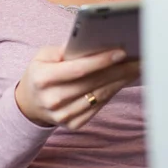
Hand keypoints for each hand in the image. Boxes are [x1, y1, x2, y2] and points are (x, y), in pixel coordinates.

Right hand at [15, 46, 139, 129]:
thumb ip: (65, 49)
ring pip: (99, 96)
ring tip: (135, 67)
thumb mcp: (43, 56)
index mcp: (43, 78)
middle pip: (93, 83)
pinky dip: (113, 92)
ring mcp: (63, 115)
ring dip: (120, 81)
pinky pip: (98, 107)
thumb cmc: (40, 73)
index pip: (78, 69)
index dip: (101, 61)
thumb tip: (93, 43)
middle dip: (118, 69)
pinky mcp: (73, 124)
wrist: (30, 104)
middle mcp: (53, 99)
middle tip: (137, 58)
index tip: (121, 52)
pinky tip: (123, 81)